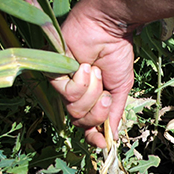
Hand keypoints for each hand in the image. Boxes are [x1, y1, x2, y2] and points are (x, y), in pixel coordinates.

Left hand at [50, 1, 134, 147]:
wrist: (109, 29)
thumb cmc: (116, 53)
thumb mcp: (120, 88)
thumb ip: (115, 112)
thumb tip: (113, 136)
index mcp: (92, 97)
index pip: (87, 125)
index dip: (93, 136)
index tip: (103, 143)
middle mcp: (76, 93)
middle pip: (81, 121)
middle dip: (97, 111)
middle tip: (105, 93)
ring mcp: (63, 83)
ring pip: (74, 109)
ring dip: (90, 92)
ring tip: (94, 71)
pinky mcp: (53, 72)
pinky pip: (67, 93)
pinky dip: (80, 82)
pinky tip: (84, 66)